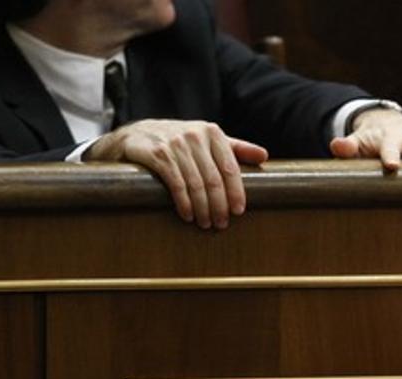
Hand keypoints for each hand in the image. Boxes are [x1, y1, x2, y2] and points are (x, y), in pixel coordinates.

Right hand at [85, 119, 268, 229]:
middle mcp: (195, 136)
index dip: (236, 192)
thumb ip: (236, 148)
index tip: (238, 211)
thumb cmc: (179, 141)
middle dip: (219, 205)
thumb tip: (264, 156)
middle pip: (214, 179)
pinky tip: (187, 215)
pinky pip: (176, 184)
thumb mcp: (208, 140)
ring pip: (196, 184)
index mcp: (212, 132)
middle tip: (221, 224)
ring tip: (206, 223)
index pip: (230, 167)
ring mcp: (175, 144)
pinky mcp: (157, 154)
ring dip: (202, 208)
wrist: (137, 135)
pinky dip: (184, 203)